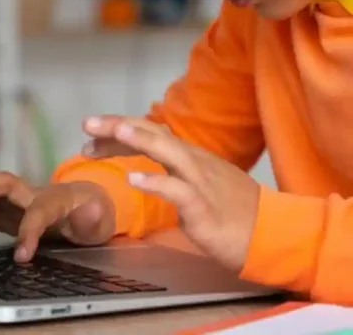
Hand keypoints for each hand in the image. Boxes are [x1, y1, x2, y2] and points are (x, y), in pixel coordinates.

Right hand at [0, 169, 115, 261]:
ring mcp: (17, 198)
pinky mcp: (6, 206)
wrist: (86, 204)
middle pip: (9, 184)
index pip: (39, 213)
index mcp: (56, 199)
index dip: (29, 232)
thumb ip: (93, 219)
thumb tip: (86, 214)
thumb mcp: (101, 220)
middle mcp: (32, 193)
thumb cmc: (92, 214)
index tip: (21, 256)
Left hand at [82, 115, 259, 270]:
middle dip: (118, 126)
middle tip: (86, 123)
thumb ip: (172, 171)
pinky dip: (155, 183)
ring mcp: (199, 182)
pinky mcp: (204, 207)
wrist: (271, 234)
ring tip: (114, 132)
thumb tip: (143, 168)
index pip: (149, 133)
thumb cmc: (232, 211)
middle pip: (153, 134)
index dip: (118, 131)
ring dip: (139, 140)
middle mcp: (192, 161)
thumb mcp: (198, 183)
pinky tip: (132, 181)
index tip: (89, 136)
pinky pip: (178, 191)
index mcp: (187, 156)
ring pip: (168, 152)